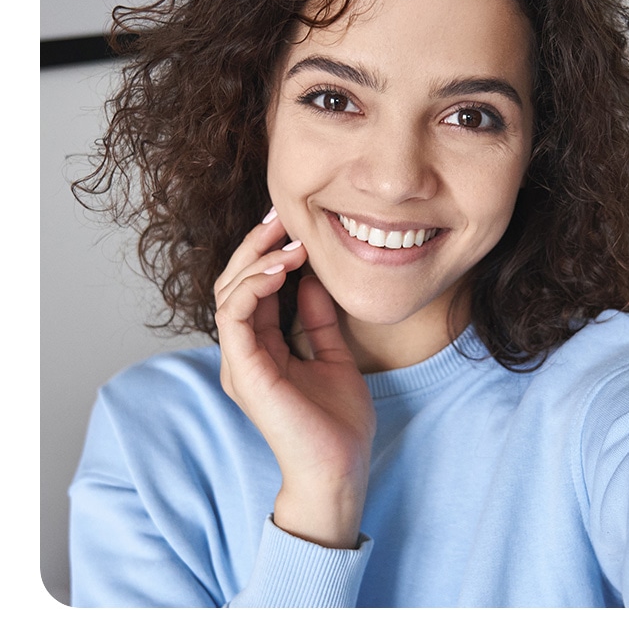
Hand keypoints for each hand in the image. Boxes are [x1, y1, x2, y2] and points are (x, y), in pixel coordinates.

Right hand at [214, 209, 375, 548]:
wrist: (340, 470)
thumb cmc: (338, 422)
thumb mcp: (333, 355)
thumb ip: (318, 318)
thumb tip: (315, 278)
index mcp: (262, 350)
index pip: (255, 291)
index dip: (269, 255)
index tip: (293, 226)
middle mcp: (244, 353)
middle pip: (235, 285)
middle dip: (256, 247)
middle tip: (280, 217)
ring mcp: (239, 362)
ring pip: (229, 294)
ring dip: (257, 261)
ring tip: (288, 240)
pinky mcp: (243, 371)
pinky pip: (236, 316)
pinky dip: (254, 286)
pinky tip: (282, 268)